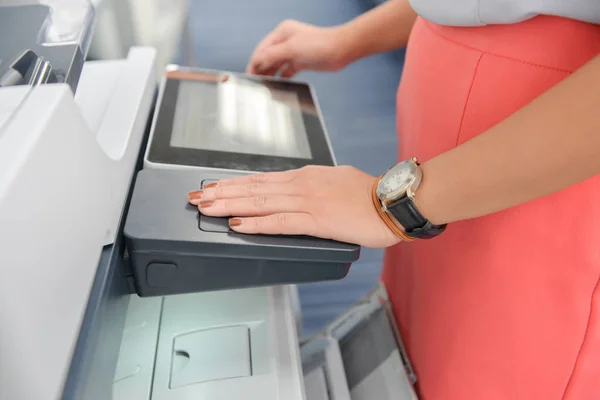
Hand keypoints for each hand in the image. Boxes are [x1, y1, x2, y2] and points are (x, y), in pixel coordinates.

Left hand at [187, 166, 401, 247]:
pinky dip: (257, 223)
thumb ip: (312, 187)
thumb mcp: (334, 181)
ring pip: (260, 201)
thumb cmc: (367, 195)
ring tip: (206, 208)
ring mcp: (308, 200)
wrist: (392, 201)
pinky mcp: (317, 219)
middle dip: (221, 193)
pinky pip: (281, 221)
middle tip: (195, 197)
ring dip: (230, 205)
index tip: (211, 186)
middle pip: (253, 187)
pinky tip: (238, 225)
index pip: (260, 179)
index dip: (233, 184)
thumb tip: (296, 193)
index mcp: (304, 176)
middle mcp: (301, 184)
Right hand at [247, 20, 349, 77]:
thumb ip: (272, 55)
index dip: (255, 62)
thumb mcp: (291, 48)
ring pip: (277, 64)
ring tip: (264, 86)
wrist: (341, 49)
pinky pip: (286, 70)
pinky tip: (277, 84)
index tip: (249, 76)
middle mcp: (286, 41)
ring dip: (270, 74)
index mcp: (282, 33)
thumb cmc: (319, 44)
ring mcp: (294, 52)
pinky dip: (281, 77)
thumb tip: (257, 62)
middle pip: (268, 57)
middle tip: (255, 84)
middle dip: (261, 69)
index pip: (262, 49)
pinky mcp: (301, 61)